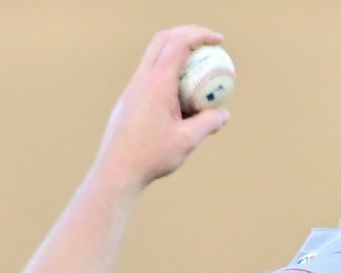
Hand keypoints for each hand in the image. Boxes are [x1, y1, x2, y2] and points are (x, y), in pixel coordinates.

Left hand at [91, 25, 230, 189]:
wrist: (117, 170)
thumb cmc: (151, 157)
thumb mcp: (187, 141)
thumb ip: (208, 123)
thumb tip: (224, 114)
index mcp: (157, 84)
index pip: (179, 44)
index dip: (201, 35)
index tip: (220, 41)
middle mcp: (142, 80)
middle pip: (163, 39)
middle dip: (188, 34)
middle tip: (209, 45)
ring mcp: (133, 88)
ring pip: (155, 55)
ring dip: (178, 53)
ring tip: (199, 72)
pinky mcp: (130, 99)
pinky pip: (151, 74)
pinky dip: (170, 73)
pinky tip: (182, 96)